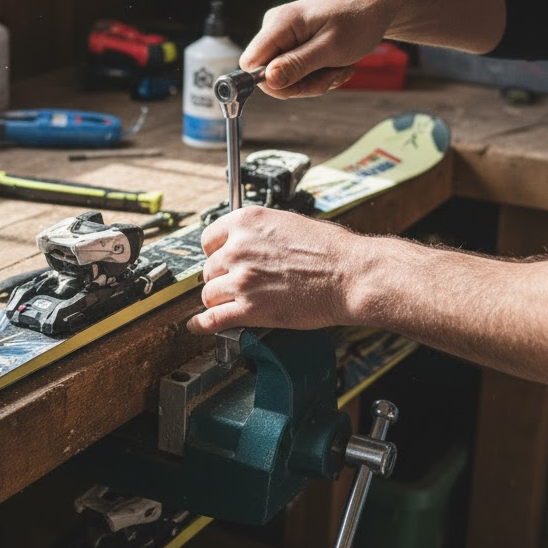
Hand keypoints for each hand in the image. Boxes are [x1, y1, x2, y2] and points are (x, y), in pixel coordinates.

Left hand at [185, 205, 360, 334]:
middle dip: (221, 278)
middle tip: (238, 285)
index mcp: (246, 221)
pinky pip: (213, 319)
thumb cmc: (330, 249)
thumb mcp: (287, 223)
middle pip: (209, 269)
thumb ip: (258, 233)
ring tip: (232, 304)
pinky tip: (197, 326)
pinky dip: (202, 325)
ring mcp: (242, 279)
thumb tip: (246, 244)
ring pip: (210, 295)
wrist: (350, 274)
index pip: (209, 240)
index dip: (215, 254)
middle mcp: (238, 248)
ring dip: (219, 300)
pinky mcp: (250, 309)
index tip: (220, 262)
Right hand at [241, 0, 391, 98]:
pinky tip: (335, 65)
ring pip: (284, 79)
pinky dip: (318, 76)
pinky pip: (294, 74)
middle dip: (302, 84)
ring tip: (338, 67)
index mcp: (280, 23)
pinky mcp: (291, 45)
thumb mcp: (331, 47)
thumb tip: (267, 80)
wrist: (374, 7)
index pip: (250, 63)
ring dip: (315, 81)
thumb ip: (298, 64)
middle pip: (269, 76)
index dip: (272, 82)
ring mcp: (283, 38)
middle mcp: (275, 29)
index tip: (303, 82)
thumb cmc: (357, 21)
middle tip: (331, 75)